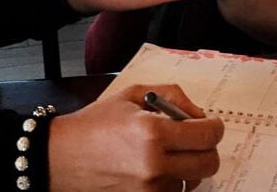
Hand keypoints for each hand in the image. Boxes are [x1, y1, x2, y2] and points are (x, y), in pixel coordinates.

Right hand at [48, 84, 222, 190]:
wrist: (61, 156)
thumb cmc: (95, 123)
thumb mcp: (132, 95)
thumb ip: (171, 96)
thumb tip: (199, 114)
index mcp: (153, 133)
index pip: (208, 135)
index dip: (215, 127)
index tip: (211, 124)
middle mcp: (154, 165)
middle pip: (209, 163)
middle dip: (207, 148)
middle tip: (194, 139)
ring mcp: (149, 190)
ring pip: (193, 180)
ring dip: (188, 166)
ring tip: (166, 153)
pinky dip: (172, 181)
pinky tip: (155, 169)